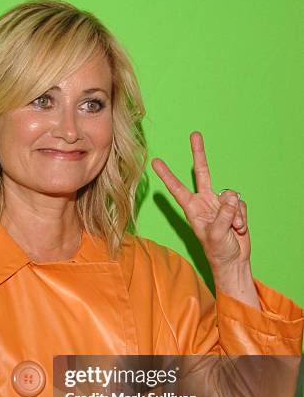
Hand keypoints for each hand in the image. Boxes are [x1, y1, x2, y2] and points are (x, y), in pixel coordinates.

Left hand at [151, 131, 248, 273]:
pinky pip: (240, 203)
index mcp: (193, 209)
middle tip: (194, 134)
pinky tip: (239, 228)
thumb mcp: (217, 235)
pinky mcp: (233, 208)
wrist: (233, 261)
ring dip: (234, 212)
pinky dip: (242, 216)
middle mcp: (204, 202)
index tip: (155, 162)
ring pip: (230, 193)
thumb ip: (223, 215)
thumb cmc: (218, 251)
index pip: (177, 189)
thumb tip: (230, 197)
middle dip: (199, 154)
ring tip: (233, 228)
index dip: (167, 175)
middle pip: (202, 173)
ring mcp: (219, 204)